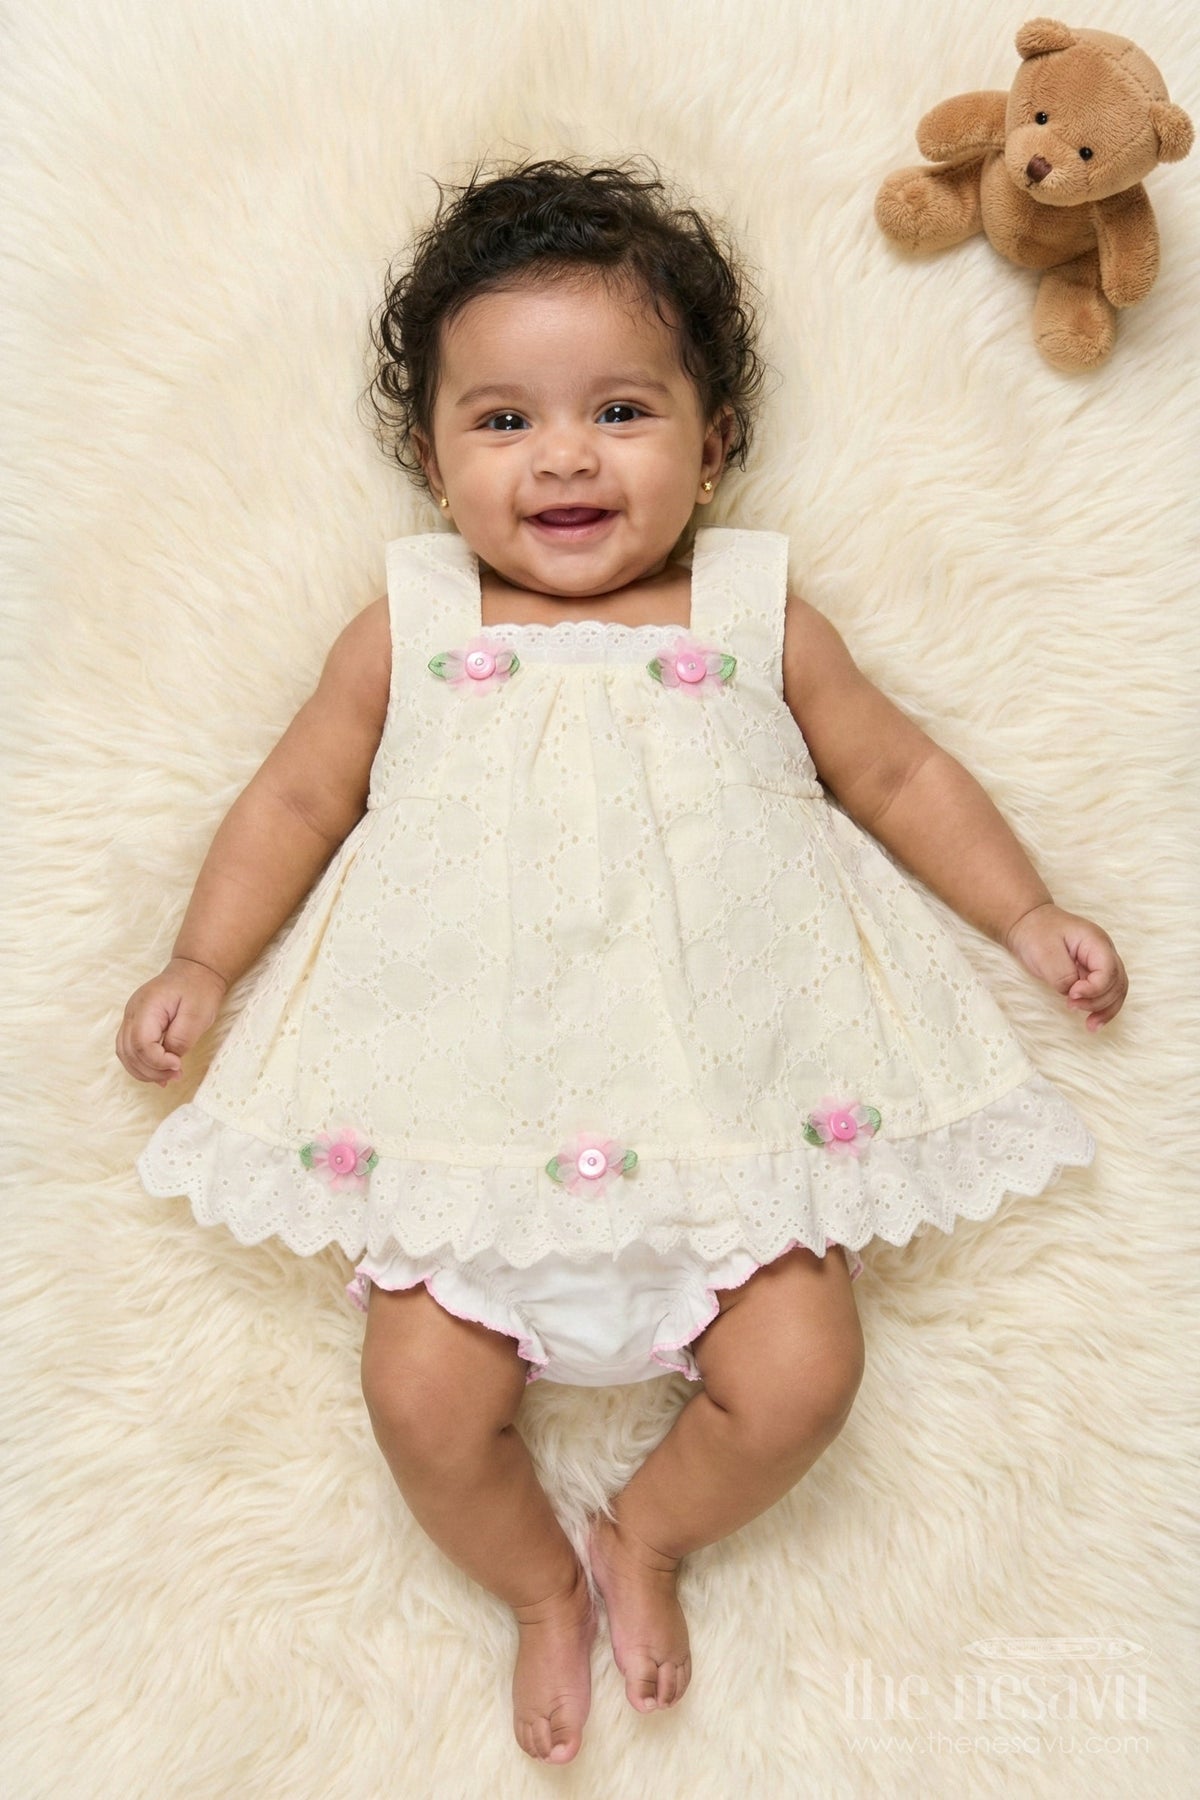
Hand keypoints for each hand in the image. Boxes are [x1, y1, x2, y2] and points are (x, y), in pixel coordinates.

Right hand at [116, 957, 227, 1084]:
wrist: (195, 972)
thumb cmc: (198, 990)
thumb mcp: (198, 1014)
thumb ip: (181, 1038)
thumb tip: (169, 1059)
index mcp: (147, 1006)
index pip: (140, 1043)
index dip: (157, 1061)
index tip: (178, 1065)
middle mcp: (132, 1012)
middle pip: (129, 1051)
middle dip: (151, 1070)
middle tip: (176, 1075)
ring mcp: (130, 1018)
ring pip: (125, 1054)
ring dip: (144, 1071)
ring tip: (168, 1077)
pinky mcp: (135, 1024)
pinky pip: (129, 1050)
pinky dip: (142, 1065)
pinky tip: (159, 1073)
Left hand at [1003, 903, 1127, 1030]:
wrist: (1027, 922)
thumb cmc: (1036, 933)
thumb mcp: (1045, 953)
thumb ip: (1062, 975)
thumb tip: (1074, 994)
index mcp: (1095, 941)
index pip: (1109, 970)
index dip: (1094, 988)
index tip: (1071, 995)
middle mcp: (1104, 951)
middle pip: (1118, 983)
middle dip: (1099, 1001)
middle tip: (1072, 1006)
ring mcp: (1101, 962)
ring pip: (1117, 991)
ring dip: (1106, 1010)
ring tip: (1090, 1026)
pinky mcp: (1093, 972)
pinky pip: (1106, 992)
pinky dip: (1101, 1008)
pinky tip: (1092, 1022)